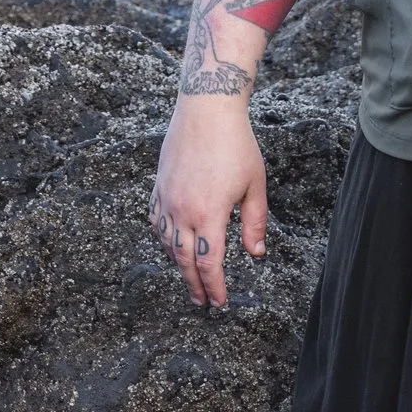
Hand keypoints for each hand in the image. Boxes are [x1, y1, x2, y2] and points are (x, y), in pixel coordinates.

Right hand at [149, 95, 267, 308]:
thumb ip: (254, 223)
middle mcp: (182, 210)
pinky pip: (156, 221)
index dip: (214, 287)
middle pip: (184, 260)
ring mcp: (166, 198)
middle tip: (201, 302)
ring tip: (189, 276)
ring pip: (166, 243)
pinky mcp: (158, 186)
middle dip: (194, 284)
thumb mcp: (255, 185)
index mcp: (209, 213)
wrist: (206, 108)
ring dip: (177, 264)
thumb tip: (256, 253)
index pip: (209, 263)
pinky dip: (163, 239)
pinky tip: (171, 244)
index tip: (220, 303)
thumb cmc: (236, 144)